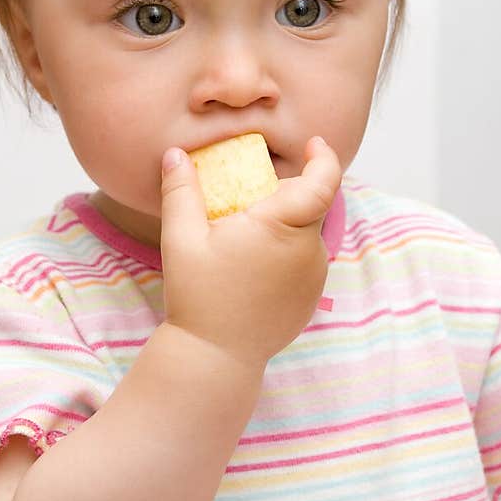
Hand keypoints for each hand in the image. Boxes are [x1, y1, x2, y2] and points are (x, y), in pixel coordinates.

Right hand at [159, 136, 341, 368]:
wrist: (216, 357)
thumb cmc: (198, 296)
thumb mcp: (181, 239)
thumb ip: (181, 191)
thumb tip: (176, 154)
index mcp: (283, 227)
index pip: (323, 182)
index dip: (324, 158)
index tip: (313, 143)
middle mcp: (309, 250)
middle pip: (310, 207)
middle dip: (287, 194)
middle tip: (250, 197)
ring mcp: (314, 277)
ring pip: (306, 235)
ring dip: (285, 227)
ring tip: (243, 240)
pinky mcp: (311, 298)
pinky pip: (304, 262)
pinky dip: (285, 254)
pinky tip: (252, 268)